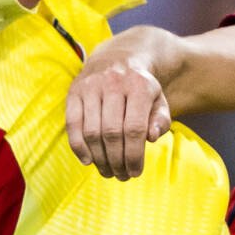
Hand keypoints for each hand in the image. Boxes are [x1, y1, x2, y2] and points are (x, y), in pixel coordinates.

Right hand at [65, 28, 174, 179]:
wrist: (117, 59)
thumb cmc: (141, 89)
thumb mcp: (158, 101)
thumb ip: (161, 120)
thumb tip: (151, 137)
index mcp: (139, 85)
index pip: (135, 128)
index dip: (134, 156)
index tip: (135, 173)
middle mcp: (113, 82)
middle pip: (112, 133)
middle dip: (116, 161)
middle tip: (121, 176)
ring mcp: (91, 86)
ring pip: (92, 131)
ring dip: (99, 158)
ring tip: (107, 171)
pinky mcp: (74, 91)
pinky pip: (73, 124)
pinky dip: (78, 146)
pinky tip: (88, 161)